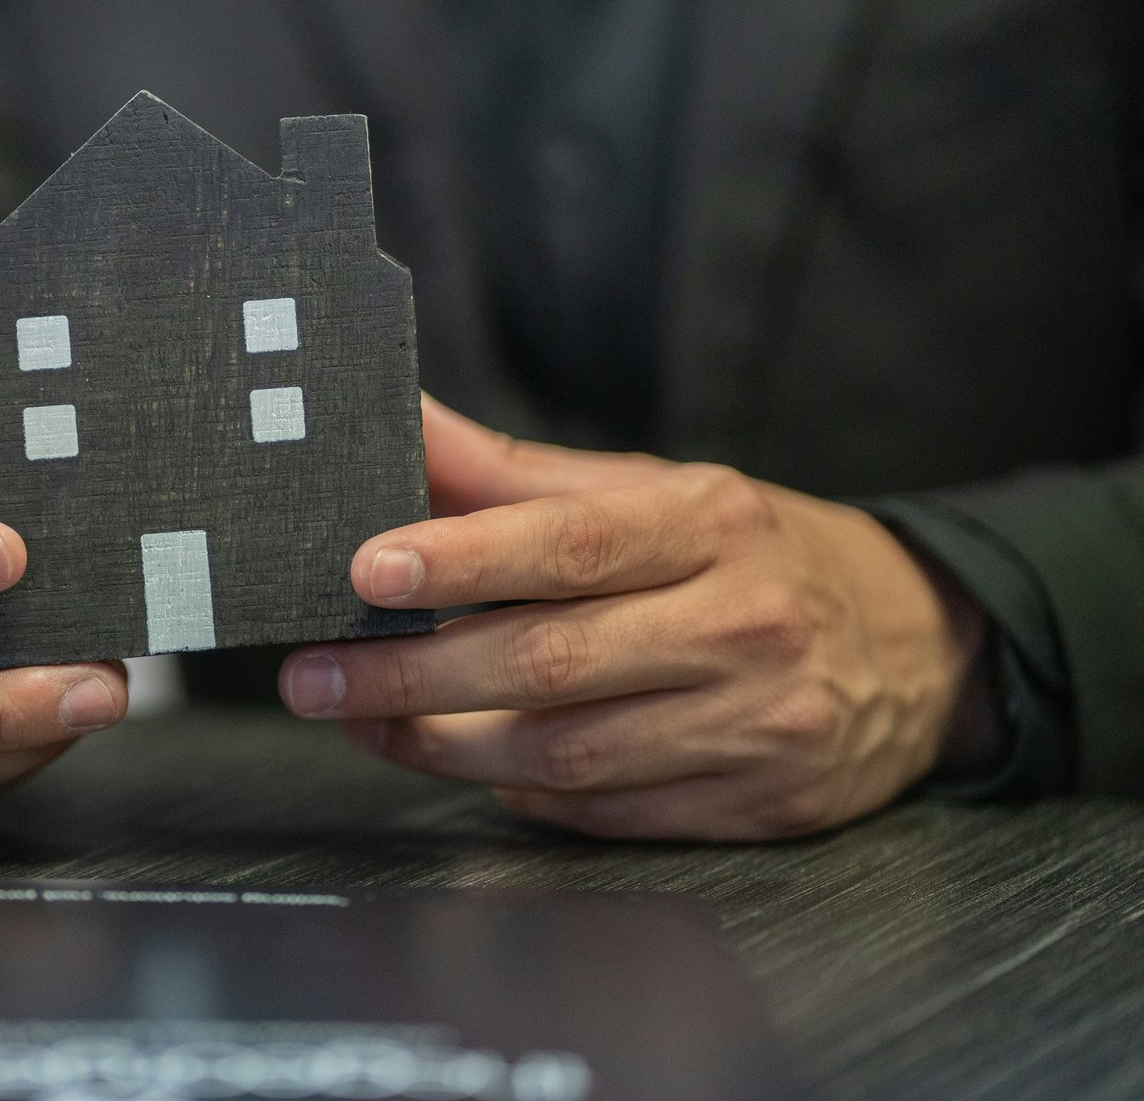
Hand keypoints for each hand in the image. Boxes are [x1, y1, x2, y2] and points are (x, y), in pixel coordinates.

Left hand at [278, 397, 996, 839]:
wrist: (920, 646)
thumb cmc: (757, 553)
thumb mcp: (657, 490)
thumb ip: (517, 473)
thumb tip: (400, 423)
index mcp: (712, 525)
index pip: (571, 544)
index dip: (461, 558)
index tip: (367, 571)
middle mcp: (742, 624)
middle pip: (549, 661)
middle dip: (410, 676)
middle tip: (313, 676)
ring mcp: (754, 725)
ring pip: (564, 752)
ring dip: (441, 744)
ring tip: (360, 720)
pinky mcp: (755, 804)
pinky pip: (602, 810)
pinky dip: (517, 789)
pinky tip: (461, 759)